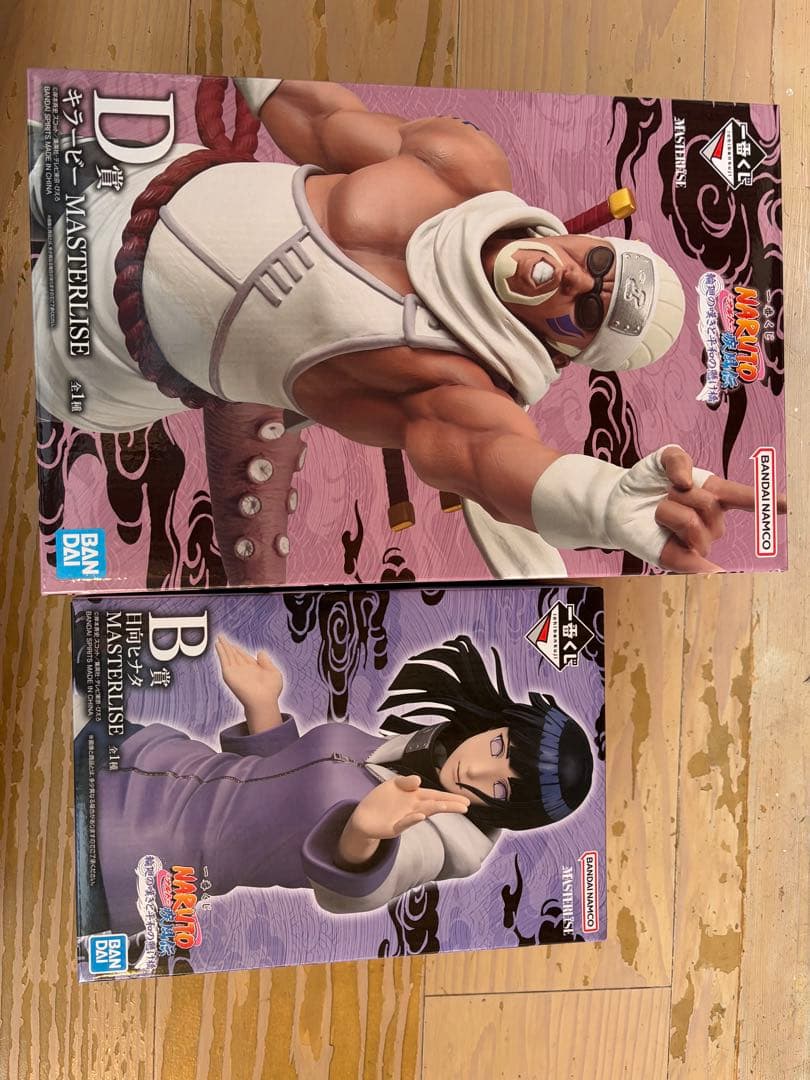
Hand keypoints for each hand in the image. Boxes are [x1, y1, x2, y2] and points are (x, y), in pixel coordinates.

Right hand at [215, 636, 282, 711]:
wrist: (263, 700)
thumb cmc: (271, 691)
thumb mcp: (273, 672)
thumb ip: (266, 662)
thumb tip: (260, 652)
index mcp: (254, 669)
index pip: (244, 656)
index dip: (239, 650)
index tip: (234, 645)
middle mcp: (244, 669)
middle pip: (234, 654)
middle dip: (229, 646)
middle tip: (222, 638)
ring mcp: (236, 671)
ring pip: (228, 655)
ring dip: (223, 646)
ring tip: (219, 638)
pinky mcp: (229, 673)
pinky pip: (224, 659)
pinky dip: (220, 651)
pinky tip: (218, 644)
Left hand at [350, 775, 470, 840]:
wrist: (364, 816)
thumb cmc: (382, 800)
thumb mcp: (394, 784)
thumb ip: (406, 781)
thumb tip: (419, 779)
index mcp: (415, 796)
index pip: (436, 796)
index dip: (450, 797)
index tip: (465, 800)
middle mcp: (414, 807)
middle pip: (434, 804)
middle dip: (449, 805)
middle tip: (465, 806)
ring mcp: (406, 817)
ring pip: (423, 812)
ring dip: (434, 809)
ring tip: (446, 806)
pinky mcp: (395, 827)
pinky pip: (405, 822)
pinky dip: (413, 819)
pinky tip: (420, 815)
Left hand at [655, 446, 787, 572]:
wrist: (619, 502)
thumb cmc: (647, 482)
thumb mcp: (662, 459)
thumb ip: (677, 459)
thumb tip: (688, 482)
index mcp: (714, 494)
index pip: (744, 498)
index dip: (767, 501)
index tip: (787, 505)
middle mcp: (711, 521)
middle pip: (708, 505)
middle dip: (680, 494)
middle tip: (663, 494)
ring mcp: (695, 541)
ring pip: (692, 524)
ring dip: (668, 511)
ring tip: (657, 512)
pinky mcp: (677, 558)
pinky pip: (695, 564)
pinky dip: (707, 569)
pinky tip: (715, 573)